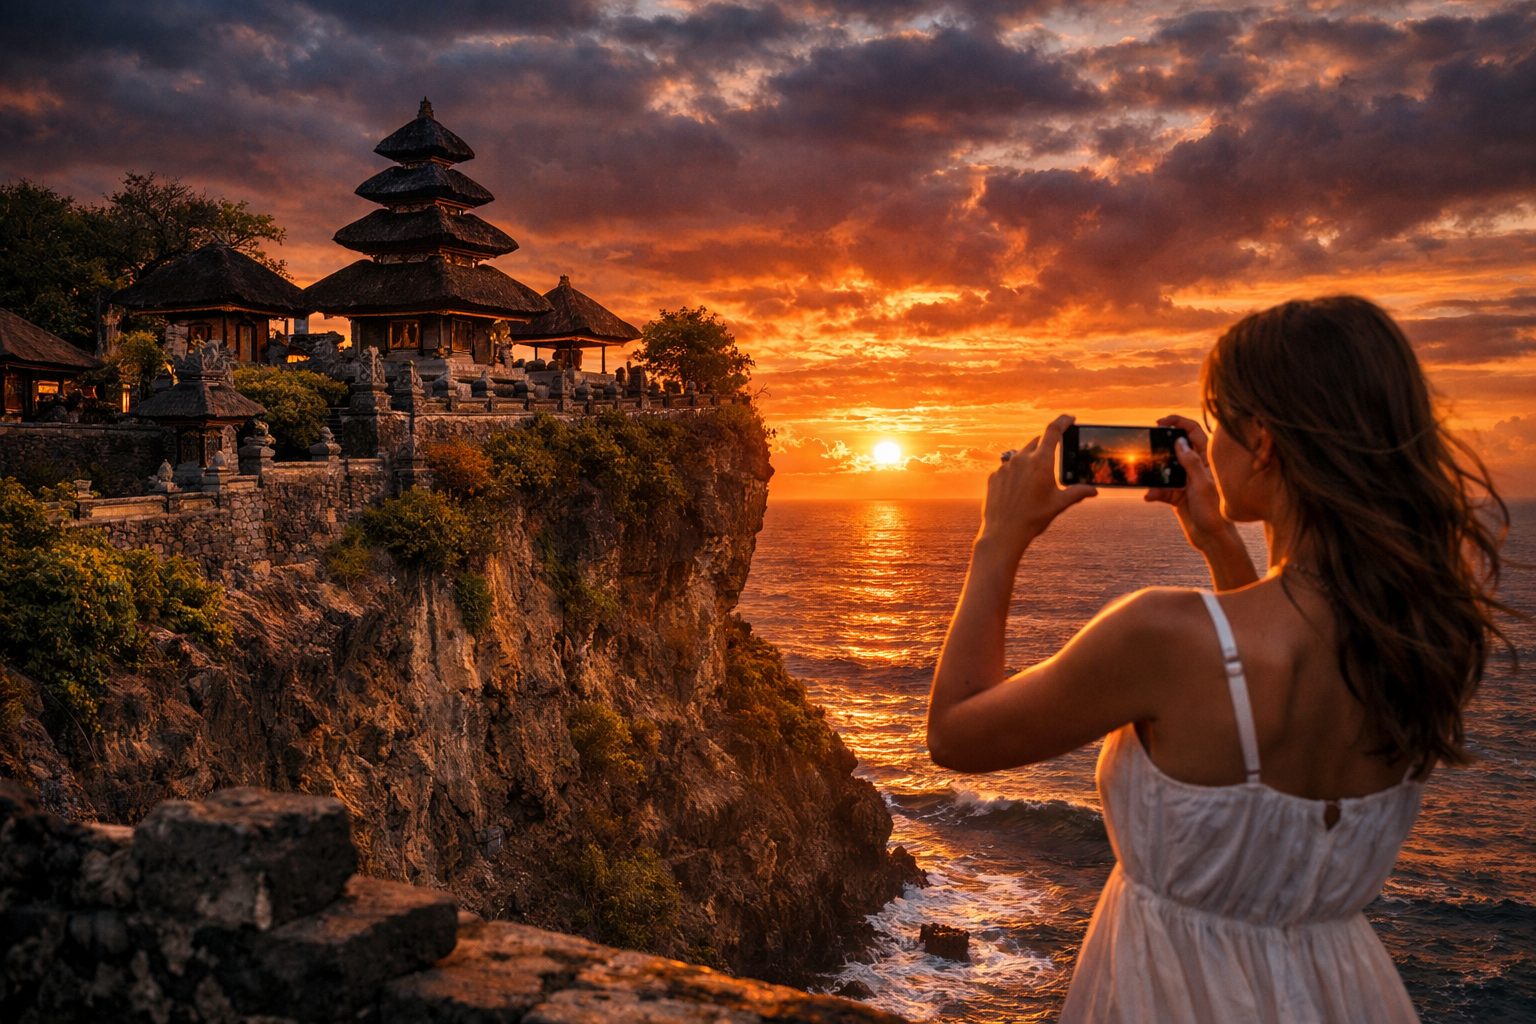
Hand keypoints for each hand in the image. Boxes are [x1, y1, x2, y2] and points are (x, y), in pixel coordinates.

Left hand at [979, 415, 1097, 558]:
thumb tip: (1093, 490)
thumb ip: (1077, 493)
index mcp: (1041, 462)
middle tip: (1053, 461)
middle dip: (1047, 447)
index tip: (1069, 419)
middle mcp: (1021, 459)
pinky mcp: (994, 476)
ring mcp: (1005, 466)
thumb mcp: (1059, 504)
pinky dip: (1015, 473)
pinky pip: (1007, 468)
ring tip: (1034, 481)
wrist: (1003, 533)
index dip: (1063, 421)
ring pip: (1021, 455)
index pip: (1053, 431)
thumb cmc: (1034, 518)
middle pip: (1037, 443)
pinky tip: (1018, 490)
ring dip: (1030, 461)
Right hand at [1144, 415, 1234, 549]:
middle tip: (1147, 445)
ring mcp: (1185, 480)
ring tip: (1146, 478)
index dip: (1178, 422)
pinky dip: (1154, 492)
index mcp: (1206, 460)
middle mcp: (1195, 467)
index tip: (1160, 422)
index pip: (1193, 432)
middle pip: (1176, 447)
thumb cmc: (1213, 512)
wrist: (1211, 539)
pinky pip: (1160, 488)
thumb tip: (1179, 441)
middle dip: (1160, 447)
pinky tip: (1150, 497)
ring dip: (1154, 475)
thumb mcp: (1201, 484)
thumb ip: (1190, 462)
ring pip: (1165, 469)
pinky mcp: (1176, 495)